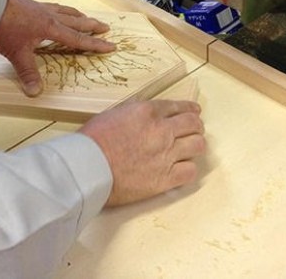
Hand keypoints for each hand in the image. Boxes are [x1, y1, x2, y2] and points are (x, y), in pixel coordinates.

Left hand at [0, 0, 115, 95]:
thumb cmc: (5, 30)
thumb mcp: (17, 55)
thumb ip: (28, 73)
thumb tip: (35, 92)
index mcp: (51, 29)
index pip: (78, 39)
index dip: (95, 44)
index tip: (110, 45)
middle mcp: (50, 16)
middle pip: (76, 21)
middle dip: (92, 25)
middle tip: (106, 27)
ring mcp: (41, 8)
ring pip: (66, 11)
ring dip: (78, 15)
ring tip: (86, 17)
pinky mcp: (32, 3)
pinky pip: (54, 6)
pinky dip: (62, 9)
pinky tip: (58, 10)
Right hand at [80, 100, 205, 206]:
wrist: (87, 168)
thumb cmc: (93, 141)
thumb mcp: (114, 114)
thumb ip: (135, 112)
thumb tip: (147, 114)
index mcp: (147, 112)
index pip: (179, 106)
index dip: (189, 109)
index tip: (194, 112)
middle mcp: (162, 130)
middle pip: (194, 124)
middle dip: (195, 126)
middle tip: (193, 131)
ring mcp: (166, 155)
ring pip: (198, 146)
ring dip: (194, 146)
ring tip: (189, 149)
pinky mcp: (164, 179)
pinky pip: (190, 172)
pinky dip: (188, 169)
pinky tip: (181, 168)